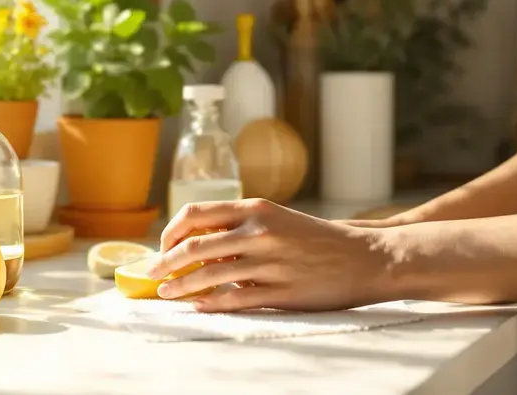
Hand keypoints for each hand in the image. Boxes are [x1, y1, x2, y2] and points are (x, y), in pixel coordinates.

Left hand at [145, 199, 395, 312]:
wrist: (363, 257)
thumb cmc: (314, 238)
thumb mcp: (274, 218)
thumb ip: (237, 227)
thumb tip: (192, 244)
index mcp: (255, 209)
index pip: (195, 214)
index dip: (171, 232)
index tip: (162, 247)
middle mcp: (259, 232)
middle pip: (194, 247)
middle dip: (165, 263)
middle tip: (152, 275)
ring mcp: (270, 263)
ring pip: (209, 276)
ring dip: (180, 287)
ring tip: (166, 294)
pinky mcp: (282, 292)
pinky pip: (235, 300)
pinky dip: (210, 304)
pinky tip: (198, 306)